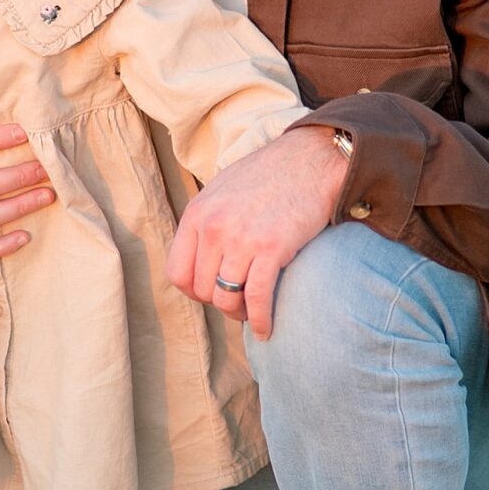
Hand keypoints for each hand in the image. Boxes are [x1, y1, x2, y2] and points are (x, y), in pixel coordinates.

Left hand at [167, 124, 350, 338]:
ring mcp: (241, 239)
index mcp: (197, 214)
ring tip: (250, 314)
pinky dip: (260, 320)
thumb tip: (198, 258)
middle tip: (238, 302)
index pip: (177, 273)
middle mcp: (213, 228)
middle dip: (219, 302)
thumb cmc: (269, 177)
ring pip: (226, 298)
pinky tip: (266, 328)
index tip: (212, 291)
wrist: (310, 161)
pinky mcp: (271, 249)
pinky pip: (256, 298)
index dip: (194, 291)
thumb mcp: (222, 190)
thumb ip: (206, 222)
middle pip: (202, 290)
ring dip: (238, 313)